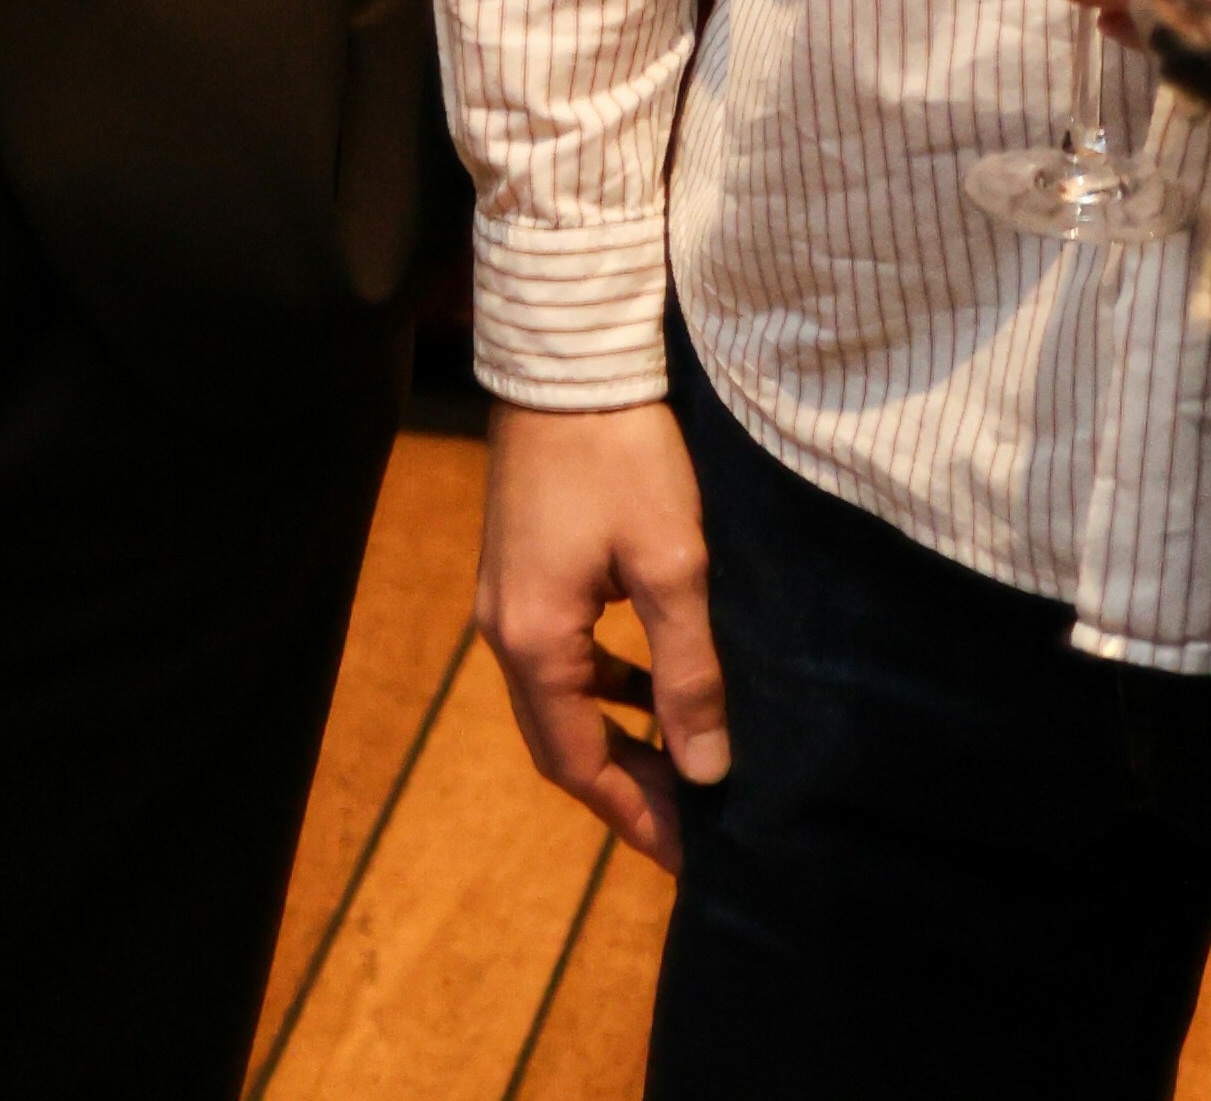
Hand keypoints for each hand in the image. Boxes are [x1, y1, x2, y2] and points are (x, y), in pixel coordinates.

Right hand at [476, 402, 729, 872]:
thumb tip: (707, 767)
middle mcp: (503, 629)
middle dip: (623, 786)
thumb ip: (688, 671)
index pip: (578, 763)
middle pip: (558, 741)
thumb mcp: (671, 565)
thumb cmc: (621, 453)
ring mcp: (504, 597)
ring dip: (611, 735)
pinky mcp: (519, 566)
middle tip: (689, 819)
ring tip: (678, 760)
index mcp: (534, 640)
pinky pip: (556, 655)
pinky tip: (646, 678)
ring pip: (556, 698)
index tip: (689, 853)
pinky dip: (600, 684)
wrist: (565, 358)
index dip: (634, 815)